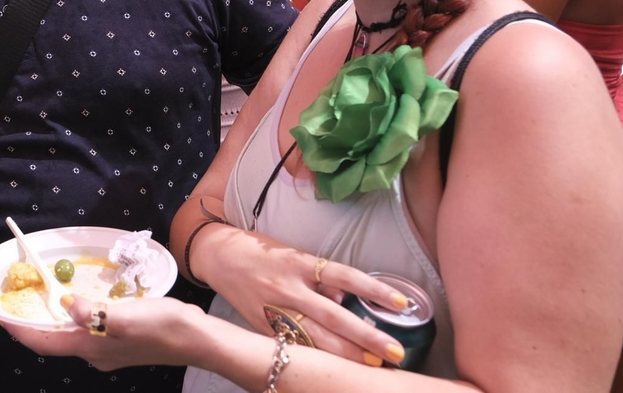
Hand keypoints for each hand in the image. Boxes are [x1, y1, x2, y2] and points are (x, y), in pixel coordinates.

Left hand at [1, 295, 207, 371]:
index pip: (43, 342)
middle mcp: (94, 353)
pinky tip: (83, 302)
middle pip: (54, 340)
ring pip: (72, 336)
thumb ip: (90, 311)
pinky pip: (90, 330)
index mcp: (89, 347)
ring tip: (44, 299)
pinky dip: (78, 318)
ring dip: (56, 320)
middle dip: (34, 324)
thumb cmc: (160, 326)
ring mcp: (108, 351)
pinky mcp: (121, 344)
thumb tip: (65, 304)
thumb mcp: (122, 315)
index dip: (19, 330)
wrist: (195, 340)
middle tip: (19, 302)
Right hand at [194, 227, 405, 365]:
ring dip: (346, 354)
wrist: (219, 257)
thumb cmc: (263, 252)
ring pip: (316, 338)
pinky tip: (335, 369)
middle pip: (334, 317)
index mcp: (300, 264)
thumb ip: (321, 279)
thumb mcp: (295, 255)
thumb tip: (345, 299)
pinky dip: (316, 357)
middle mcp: (289, 288)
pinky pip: (295, 345)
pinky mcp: (264, 328)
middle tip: (395, 353)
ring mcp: (275, 310)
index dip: (374, 290)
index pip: (345, 276)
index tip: (402, 303)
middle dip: (366, 337)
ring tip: (372, 367)